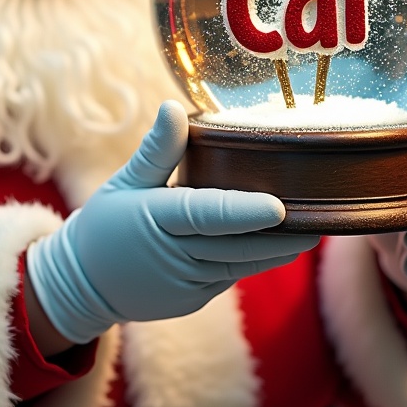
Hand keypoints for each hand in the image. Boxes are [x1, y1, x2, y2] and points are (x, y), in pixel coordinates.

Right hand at [26, 101, 316, 343]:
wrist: (82, 285)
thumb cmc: (106, 224)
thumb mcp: (124, 183)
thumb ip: (156, 151)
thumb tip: (173, 107)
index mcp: (155, 220)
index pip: (205, 214)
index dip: (243, 213)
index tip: (280, 207)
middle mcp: (174, 256)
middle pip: (236, 245)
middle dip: (282, 235)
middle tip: (324, 216)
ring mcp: (187, 283)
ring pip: (241, 264)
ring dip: (278, 250)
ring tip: (317, 229)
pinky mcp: (195, 299)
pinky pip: (231, 275)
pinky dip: (255, 260)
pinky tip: (282, 243)